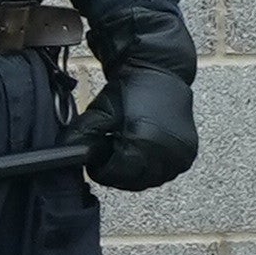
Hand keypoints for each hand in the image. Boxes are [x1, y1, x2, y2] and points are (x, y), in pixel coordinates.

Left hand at [84, 44, 199, 194]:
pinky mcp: (189, 153)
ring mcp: (181, 155)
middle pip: (135, 181)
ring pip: (151, 180)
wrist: (158, 73)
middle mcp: (166, 152)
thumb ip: (81, 137)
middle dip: (118, 173)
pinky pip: (167, 172)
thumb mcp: (99, 112)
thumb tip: (66, 157)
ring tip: (126, 152)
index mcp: (142, 142)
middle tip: (108, 157)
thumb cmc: (129, 91)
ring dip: (136, 173)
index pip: (116, 174)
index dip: (101, 171)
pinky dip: (152, 168)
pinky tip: (143, 153)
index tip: (94, 163)